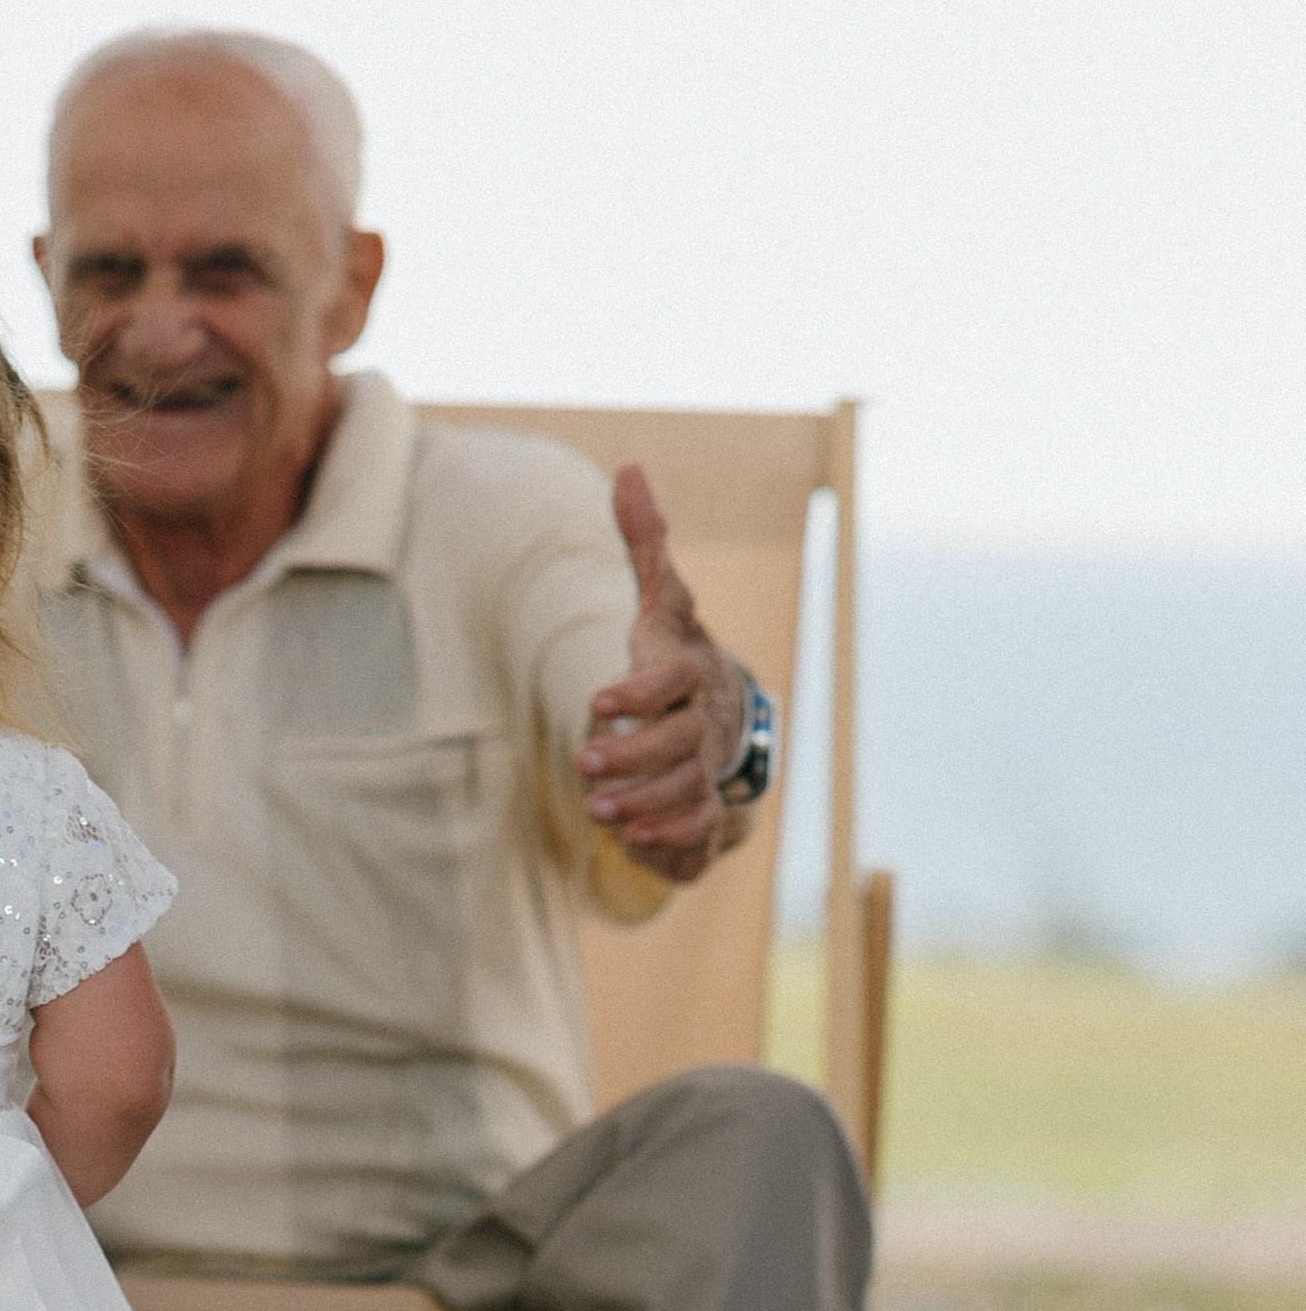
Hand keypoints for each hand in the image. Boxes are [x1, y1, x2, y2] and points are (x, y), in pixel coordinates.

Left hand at [576, 466, 749, 886]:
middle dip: (632, 756)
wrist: (726, 719)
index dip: (637, 693)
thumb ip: (645, 545)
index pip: (671, 680)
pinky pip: (700, 832)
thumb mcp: (661, 603)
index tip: (595, 702)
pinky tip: (631, 843)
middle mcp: (703, 724)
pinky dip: (670, 840)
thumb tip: (628, 468)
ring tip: (596, 811)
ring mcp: (708, 770)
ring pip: (688, 790)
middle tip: (583, 763)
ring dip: (643, 803)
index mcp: (688, 673)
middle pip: (679, 742)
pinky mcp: (706, 811)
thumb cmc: (676, 656)